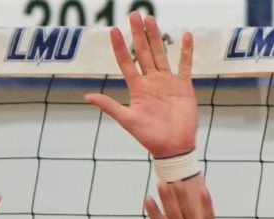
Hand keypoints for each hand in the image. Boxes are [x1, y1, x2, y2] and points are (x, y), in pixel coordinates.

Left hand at [85, 15, 198, 160]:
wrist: (174, 148)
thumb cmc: (150, 137)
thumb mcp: (128, 120)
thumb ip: (109, 106)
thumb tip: (87, 96)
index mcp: (137, 87)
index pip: (126, 61)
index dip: (120, 47)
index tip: (114, 30)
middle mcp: (151, 81)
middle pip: (142, 52)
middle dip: (138, 34)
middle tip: (134, 14)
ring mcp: (167, 82)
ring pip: (160, 54)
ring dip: (156, 37)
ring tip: (150, 19)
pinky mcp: (183, 87)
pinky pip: (184, 65)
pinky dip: (186, 51)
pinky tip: (186, 36)